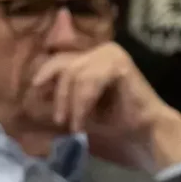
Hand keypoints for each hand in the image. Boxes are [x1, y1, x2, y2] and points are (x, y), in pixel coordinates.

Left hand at [29, 43, 180, 169]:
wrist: (146, 132)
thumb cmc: (116, 122)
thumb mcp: (81, 106)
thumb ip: (63, 95)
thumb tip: (34, 91)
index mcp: (93, 57)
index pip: (60, 59)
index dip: (45, 73)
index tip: (36, 91)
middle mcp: (102, 50)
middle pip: (64, 65)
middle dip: (58, 95)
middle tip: (59, 119)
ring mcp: (111, 54)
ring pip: (74, 74)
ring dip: (70, 104)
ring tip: (74, 125)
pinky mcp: (119, 64)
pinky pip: (89, 82)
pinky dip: (82, 104)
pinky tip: (82, 121)